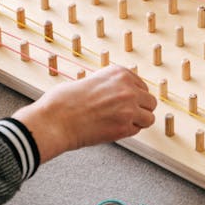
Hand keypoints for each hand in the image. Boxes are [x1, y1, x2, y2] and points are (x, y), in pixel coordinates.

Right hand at [16, 65, 156, 161]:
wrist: (55, 119)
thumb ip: (109, 85)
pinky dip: (128, 132)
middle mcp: (127, 88)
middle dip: (139, 109)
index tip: (125, 103)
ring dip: (137, 122)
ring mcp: (128, 107)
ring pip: (149, 117)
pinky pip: (137, 130)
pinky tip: (113, 130)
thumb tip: (118, 94)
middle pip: (150, 101)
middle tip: (125, 116)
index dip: (133, 97)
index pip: (141, 86)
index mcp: (119, 73)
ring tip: (121, 124)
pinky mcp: (124, 127)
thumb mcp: (90, 80)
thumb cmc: (64, 101)